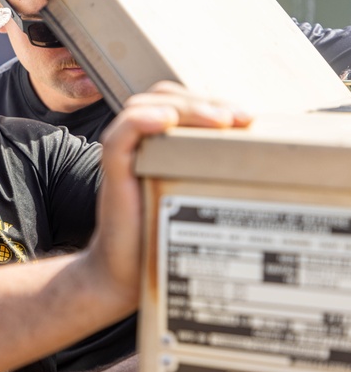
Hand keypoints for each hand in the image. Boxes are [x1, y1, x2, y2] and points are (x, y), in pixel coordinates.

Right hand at [89, 81, 252, 304]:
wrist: (126, 274)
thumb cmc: (161, 240)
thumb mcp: (196, 199)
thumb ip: (213, 174)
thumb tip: (258, 159)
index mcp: (159, 147)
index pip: (178, 102)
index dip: (210, 100)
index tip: (245, 118)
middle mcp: (139, 147)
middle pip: (162, 97)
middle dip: (203, 100)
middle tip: (237, 118)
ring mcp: (124, 159)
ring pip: (141, 107)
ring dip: (183, 107)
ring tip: (216, 121)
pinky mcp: (113, 176)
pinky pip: (118, 138)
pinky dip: (141, 121)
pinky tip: (165, 120)